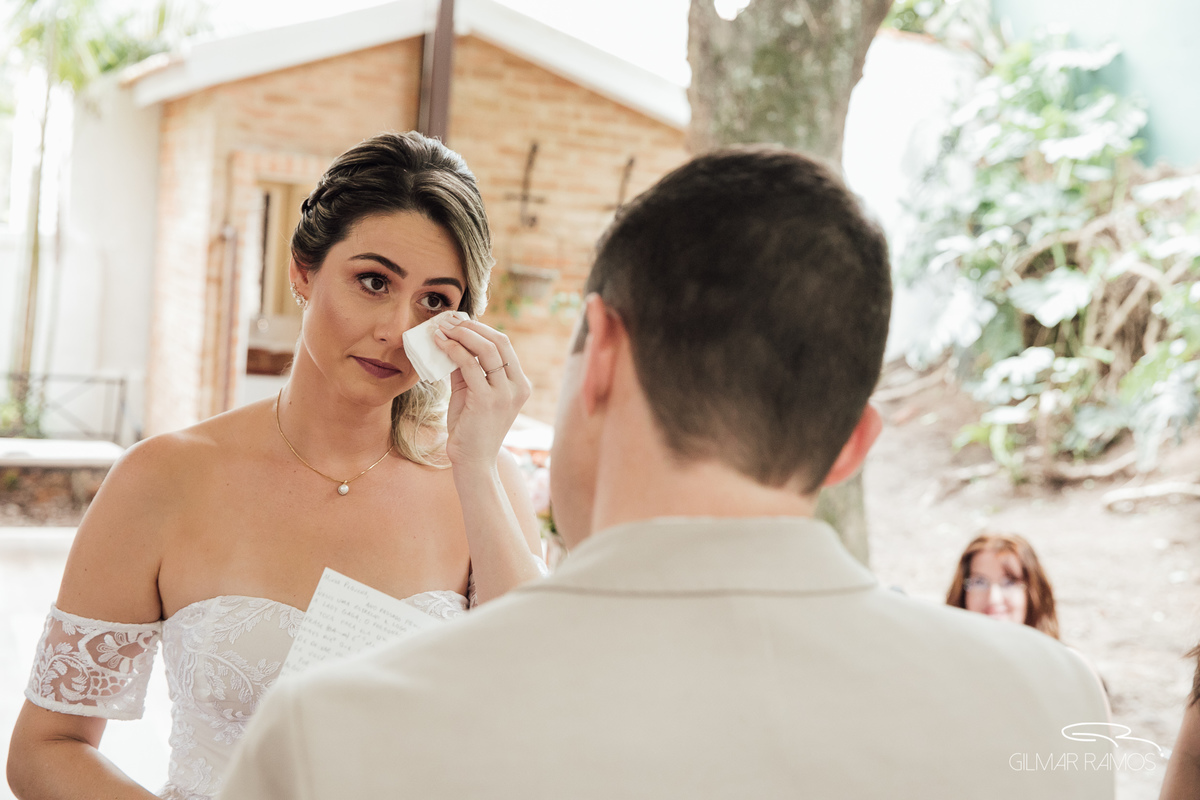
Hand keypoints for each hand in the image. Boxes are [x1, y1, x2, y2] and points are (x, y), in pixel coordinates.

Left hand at [433, 316, 531, 471]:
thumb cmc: (471, 428)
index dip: (482, 329)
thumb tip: (453, 342)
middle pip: (499, 342)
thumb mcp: (473, 393)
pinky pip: (469, 365)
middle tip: (449, 322)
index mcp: (519, 384)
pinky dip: (453, 350)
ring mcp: (504, 393)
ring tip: (442, 330)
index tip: (459, 322)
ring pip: (486, 349)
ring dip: (462, 334)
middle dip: (472, 327)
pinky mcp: (486, 400)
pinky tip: (439, 344)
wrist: (474, 461)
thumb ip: (468, 369)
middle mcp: (517, 386)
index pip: (504, 345)